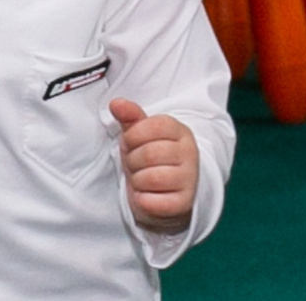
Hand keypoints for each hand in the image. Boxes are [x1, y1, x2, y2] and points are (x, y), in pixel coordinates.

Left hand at [109, 98, 197, 232]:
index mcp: (181, 131)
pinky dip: (142, 200)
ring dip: (137, 181)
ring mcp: (190, 178)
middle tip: (135, 165)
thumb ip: (130, 117)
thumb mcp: (140, 136)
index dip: (133, 136)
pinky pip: (153, 202)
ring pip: (150, 178)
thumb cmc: (150, 161)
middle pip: (149, 153)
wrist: (167, 194)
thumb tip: (116, 103)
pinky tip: (146, 196)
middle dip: (133, 161)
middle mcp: (190, 153)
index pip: (153, 126)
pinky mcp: (184, 203)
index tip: (132, 143)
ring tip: (141, 180)